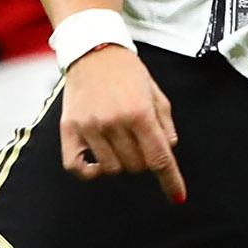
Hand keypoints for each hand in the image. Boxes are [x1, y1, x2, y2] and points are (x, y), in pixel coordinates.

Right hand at [59, 45, 186, 203]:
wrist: (93, 50)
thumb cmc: (128, 72)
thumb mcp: (155, 93)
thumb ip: (165, 123)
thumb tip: (168, 151)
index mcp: (140, 112)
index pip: (159, 158)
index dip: (171, 181)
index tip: (178, 197)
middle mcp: (114, 122)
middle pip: (137, 167)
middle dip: (143, 159)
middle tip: (138, 140)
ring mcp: (90, 127)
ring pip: (112, 169)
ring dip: (120, 162)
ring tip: (119, 141)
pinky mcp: (69, 129)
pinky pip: (77, 168)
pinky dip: (90, 172)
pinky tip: (98, 163)